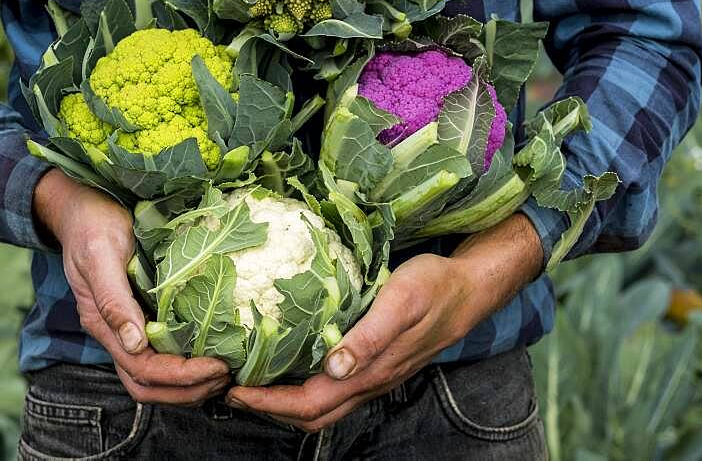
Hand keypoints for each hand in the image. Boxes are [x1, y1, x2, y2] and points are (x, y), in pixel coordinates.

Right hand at [33, 169, 229, 403]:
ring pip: (153, 378)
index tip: (217, 367)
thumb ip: (113, 300)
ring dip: (188, 385)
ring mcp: (125, 328)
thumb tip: (135, 343)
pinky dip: (186, 366)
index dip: (181, 376)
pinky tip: (212, 355)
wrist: (80, 207)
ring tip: (223, 375)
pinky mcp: (139, 316)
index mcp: (103, 324)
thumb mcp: (100, 255)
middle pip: (148, 385)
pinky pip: (160, 354)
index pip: (143, 369)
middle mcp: (114, 333)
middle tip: (227, 378)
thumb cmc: (90, 225)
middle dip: (188, 390)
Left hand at [226, 214, 541, 431]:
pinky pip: (335, 389)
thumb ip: (370, 336)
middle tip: (232, 389)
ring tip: (253, 381)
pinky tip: (291, 364)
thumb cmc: (434, 286)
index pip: (311, 402)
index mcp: (372, 371)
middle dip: (269, 409)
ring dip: (285, 401)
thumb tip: (335, 368)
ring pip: (323, 405)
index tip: (234, 391)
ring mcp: (375, 376)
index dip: (270, 403)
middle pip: (313, 414)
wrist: (469, 288)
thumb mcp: (402, 300)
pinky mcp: (377, 364)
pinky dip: (304, 386)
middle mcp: (370, 382)